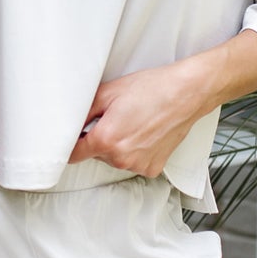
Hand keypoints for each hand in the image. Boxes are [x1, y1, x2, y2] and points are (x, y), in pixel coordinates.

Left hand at [68, 58, 216, 176]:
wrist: (186, 93)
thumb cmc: (152, 89)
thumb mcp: (108, 92)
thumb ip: (83, 112)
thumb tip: (70, 123)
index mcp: (105, 140)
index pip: (72, 155)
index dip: (71, 144)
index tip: (75, 137)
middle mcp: (120, 158)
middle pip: (95, 155)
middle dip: (99, 139)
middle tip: (114, 118)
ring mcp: (137, 165)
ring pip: (115, 159)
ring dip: (118, 146)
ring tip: (133, 123)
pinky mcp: (152, 168)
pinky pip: (133, 163)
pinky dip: (135, 152)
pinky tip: (145, 134)